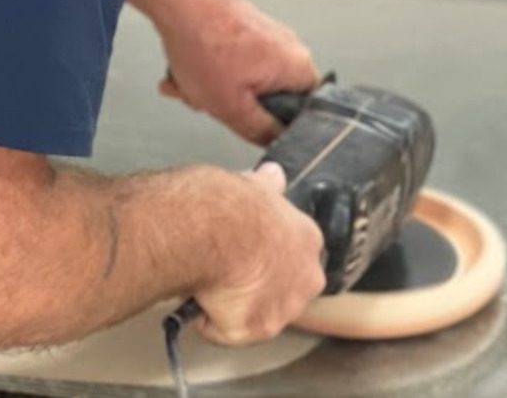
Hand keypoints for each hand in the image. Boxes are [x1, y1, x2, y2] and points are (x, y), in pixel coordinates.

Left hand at [157, 0, 319, 145]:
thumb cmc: (204, 42)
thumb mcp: (231, 107)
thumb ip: (259, 131)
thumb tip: (274, 142)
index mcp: (298, 67)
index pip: (303, 113)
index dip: (274, 126)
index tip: (251, 126)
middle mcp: (288, 48)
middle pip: (267, 98)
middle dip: (229, 105)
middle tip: (208, 101)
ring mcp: (265, 37)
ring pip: (241, 82)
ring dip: (209, 89)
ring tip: (187, 82)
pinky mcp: (242, 29)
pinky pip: (228, 63)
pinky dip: (205, 70)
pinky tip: (182, 71)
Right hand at [192, 163, 326, 345]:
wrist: (211, 228)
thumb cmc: (229, 204)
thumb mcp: (255, 184)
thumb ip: (268, 185)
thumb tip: (273, 174)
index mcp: (307, 239)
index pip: (292, 257)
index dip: (265, 256)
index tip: (246, 251)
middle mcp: (305, 278)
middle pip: (281, 291)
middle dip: (256, 286)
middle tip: (226, 269)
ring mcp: (282, 308)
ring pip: (255, 314)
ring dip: (233, 304)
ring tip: (209, 282)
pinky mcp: (253, 330)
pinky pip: (224, 331)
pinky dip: (208, 319)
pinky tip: (199, 295)